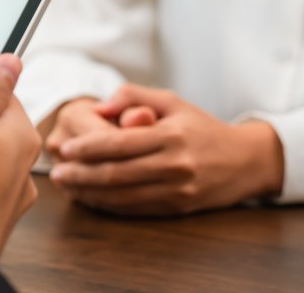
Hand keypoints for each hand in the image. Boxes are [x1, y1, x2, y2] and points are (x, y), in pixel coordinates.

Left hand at [49, 84, 284, 215]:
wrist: (245, 161)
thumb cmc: (203, 127)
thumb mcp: (172, 101)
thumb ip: (134, 96)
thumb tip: (100, 106)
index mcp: (171, 135)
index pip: (120, 144)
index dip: (89, 147)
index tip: (67, 148)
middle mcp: (174, 165)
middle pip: (117, 173)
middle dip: (82, 174)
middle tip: (58, 173)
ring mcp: (176, 190)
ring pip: (123, 196)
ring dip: (91, 193)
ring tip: (69, 186)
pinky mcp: (178, 208)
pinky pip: (136, 209)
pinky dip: (110, 205)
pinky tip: (93, 198)